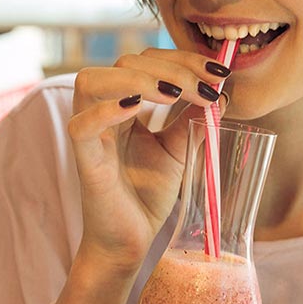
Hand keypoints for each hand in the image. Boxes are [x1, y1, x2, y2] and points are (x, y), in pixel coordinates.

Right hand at [69, 49, 229, 272]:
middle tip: (208, 86)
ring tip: (174, 93)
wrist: (128, 242)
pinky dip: (106, 111)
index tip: (221, 75)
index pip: (147, 62)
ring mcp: (90, 135)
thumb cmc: (147, 196)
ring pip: (92, 81)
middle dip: (171, 67)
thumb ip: (193, 122)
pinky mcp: (84, 161)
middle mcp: (102, 112)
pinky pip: (81, 126)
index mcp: (123, 104)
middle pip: (124, 63)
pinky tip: (137, 108)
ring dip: (137, 78)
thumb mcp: (179, 152)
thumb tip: (221, 94)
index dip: (184, 61)